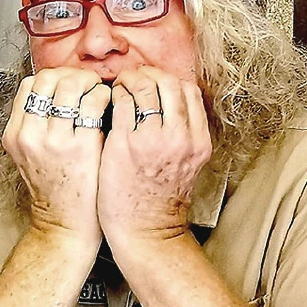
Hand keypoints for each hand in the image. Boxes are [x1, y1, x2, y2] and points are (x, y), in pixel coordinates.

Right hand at [2, 68, 111, 249]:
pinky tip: (107, 104)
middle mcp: (30, 134)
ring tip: (98, 92)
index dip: (53, 76)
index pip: (30, 84)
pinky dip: (103, 95)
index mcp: (16, 133)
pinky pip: (92, 103)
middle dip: (71, 74)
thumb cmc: (57, 190)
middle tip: (86, 82)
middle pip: (48, 78)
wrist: (64, 227)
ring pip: (69, 85)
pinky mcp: (81, 147)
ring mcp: (54, 140)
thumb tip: (59, 91)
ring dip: (89, 81)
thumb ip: (38, 123)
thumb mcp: (32, 153)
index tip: (69, 82)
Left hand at [96, 66, 211, 247]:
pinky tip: (109, 102)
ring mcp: (154, 140)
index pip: (188, 90)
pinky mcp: (126, 145)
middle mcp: (181, 137)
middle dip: (148, 74)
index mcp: (198, 141)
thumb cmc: (159, 200)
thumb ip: (181, 133)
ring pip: (146, 87)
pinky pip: (122, 103)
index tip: (153, 82)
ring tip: (119, 87)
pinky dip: (115, 95)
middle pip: (168, 82)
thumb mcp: (186, 163)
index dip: (168, 79)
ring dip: (129, 80)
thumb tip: (164, 103)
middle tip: (133, 78)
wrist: (147, 233)